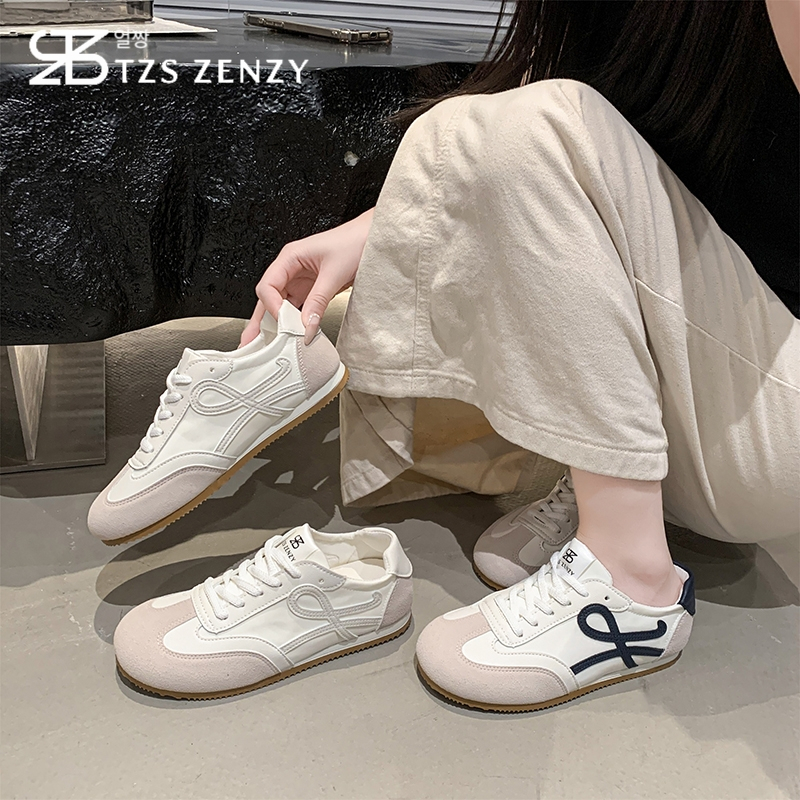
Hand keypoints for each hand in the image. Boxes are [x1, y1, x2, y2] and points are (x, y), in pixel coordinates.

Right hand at [240, 207, 374, 346]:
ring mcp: (301, 280)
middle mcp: (291, 269)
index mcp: (290, 257)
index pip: (268, 286)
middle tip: (251, 341)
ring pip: (281, 306)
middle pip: (269, 298)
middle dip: (260, 320)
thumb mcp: (334, 273)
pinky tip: (291, 335)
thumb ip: (318, 301)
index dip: (271, 307)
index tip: (282, 324)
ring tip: (266, 344)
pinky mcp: (312, 290)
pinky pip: (298, 308)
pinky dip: (294, 322)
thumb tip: (307, 326)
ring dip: (276, 324)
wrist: (374, 239)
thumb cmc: (353, 242)